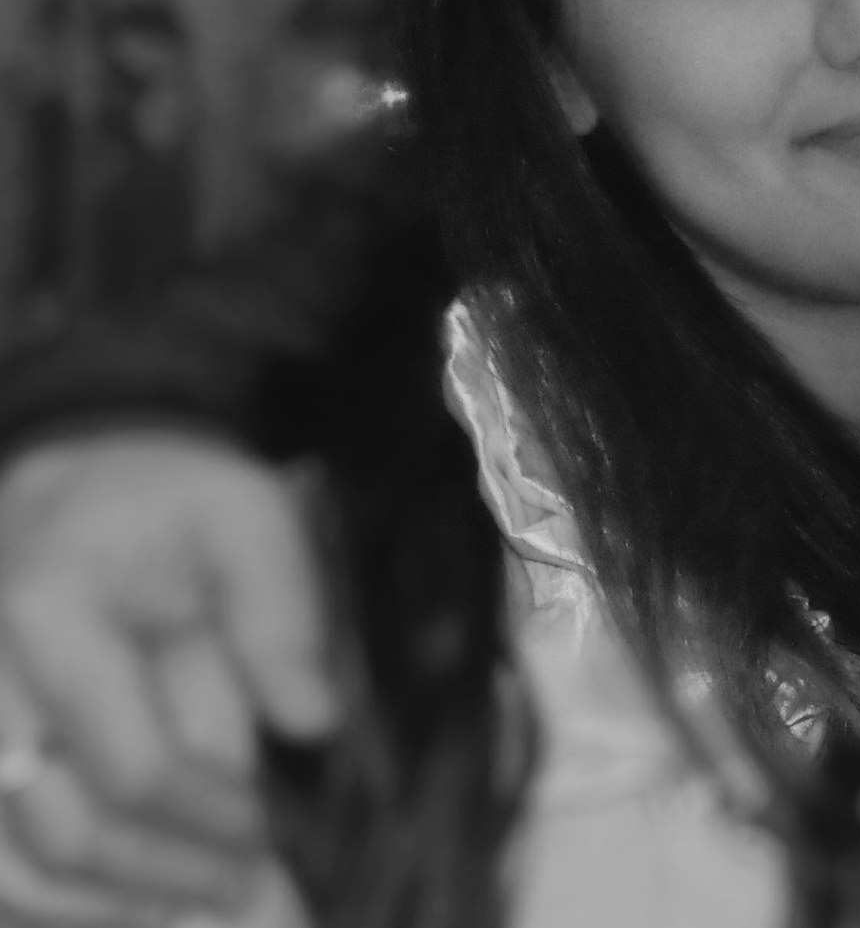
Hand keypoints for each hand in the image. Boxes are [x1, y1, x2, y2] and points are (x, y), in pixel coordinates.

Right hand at [0, 431, 337, 923]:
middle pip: (60, 837)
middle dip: (162, 881)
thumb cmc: (167, 503)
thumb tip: (315, 724)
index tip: (268, 832)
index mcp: (47, 613)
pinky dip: (58, 901)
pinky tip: (137, 903)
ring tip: (195, 912)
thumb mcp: (247, 519)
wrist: (75, 489)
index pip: (132, 766)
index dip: (210, 817)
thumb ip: (281, 617)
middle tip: (245, 892)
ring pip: (5, 874)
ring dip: (105, 910)